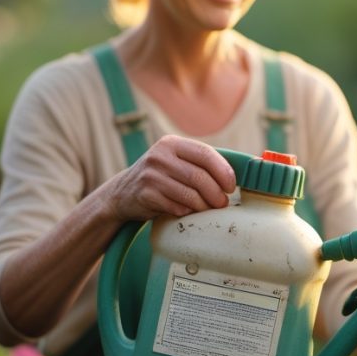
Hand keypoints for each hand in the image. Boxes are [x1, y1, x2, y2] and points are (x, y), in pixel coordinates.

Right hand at [104, 135, 235, 221]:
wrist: (122, 193)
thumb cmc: (159, 177)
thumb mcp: (174, 161)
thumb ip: (198, 163)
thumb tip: (234, 176)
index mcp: (172, 143)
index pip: (206, 154)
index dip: (223, 172)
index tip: (231, 186)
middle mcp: (160, 156)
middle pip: (200, 177)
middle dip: (216, 193)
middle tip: (223, 203)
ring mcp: (151, 175)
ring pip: (190, 194)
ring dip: (205, 206)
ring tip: (209, 209)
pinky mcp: (146, 195)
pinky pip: (177, 207)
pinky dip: (188, 212)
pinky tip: (188, 212)